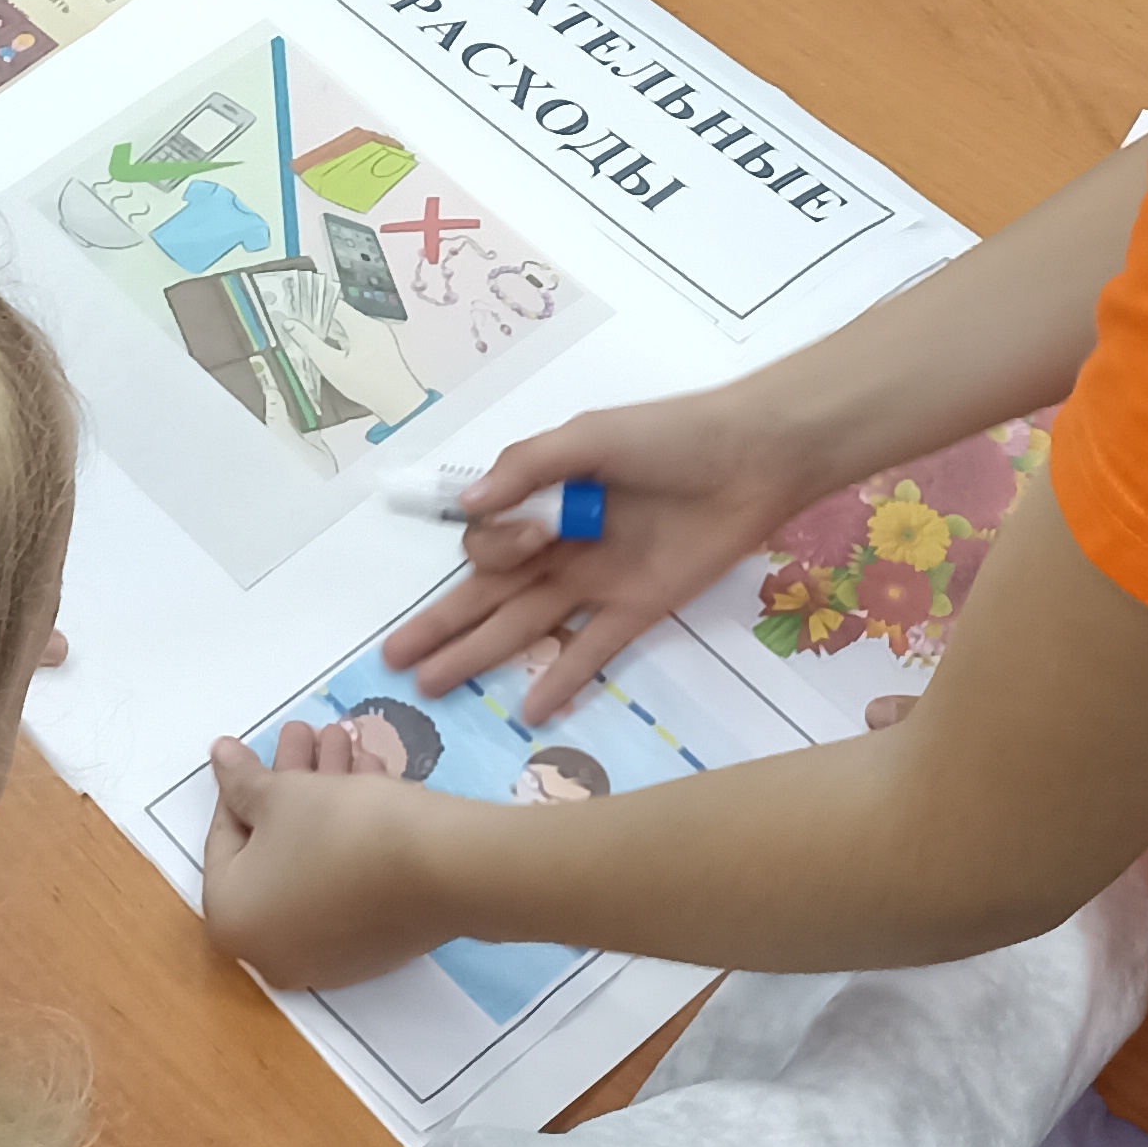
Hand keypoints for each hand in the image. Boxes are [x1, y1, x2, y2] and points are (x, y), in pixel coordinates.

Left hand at [201, 720, 446, 991]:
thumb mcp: (280, 794)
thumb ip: (240, 779)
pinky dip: (351, 832)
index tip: (252, 752)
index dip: (240, 786)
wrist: (439, 868)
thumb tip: (219, 758)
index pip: (224, 841)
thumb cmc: (337, 829)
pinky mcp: (373, 945)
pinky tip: (369, 777)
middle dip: (292, 783)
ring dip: (325, 795)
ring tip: (344, 738)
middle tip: (306, 734)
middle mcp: (275, 951)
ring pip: (315, 859)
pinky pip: (347, 879)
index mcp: (235, 921)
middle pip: (275, 848)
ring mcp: (327, 955)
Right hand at [380, 384, 807, 724]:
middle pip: (488, 593)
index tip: (529, 535)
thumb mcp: (590, 436)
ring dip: (479, 656)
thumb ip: (529, 467)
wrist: (752, 459)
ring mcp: (596, 581)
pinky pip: (591, 649)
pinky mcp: (638, 608)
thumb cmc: (669, 436)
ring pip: (524, 627)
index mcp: (544, 500)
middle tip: (395, 662)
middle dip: (441, 625)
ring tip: (432, 689)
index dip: (494, 548)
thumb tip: (468, 507)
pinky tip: (530, 711)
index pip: (489, 542)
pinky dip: (561, 679)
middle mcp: (561, 545)